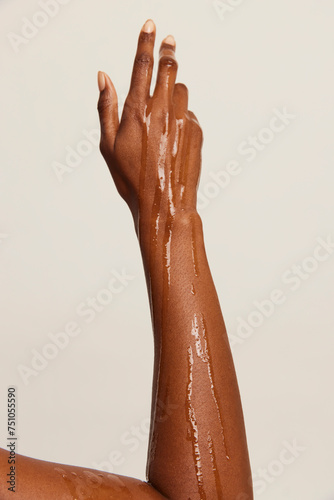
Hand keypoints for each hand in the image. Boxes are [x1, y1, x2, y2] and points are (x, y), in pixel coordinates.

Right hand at [97, 19, 202, 231]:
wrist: (164, 204)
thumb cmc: (131, 179)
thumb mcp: (108, 146)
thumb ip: (106, 107)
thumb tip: (103, 77)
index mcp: (137, 111)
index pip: (143, 65)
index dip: (146, 42)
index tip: (151, 26)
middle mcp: (162, 110)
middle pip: (169, 68)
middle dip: (168, 52)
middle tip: (170, 41)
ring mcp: (183, 120)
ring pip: (181, 90)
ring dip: (173, 90)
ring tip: (163, 110)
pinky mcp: (197, 131)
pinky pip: (188, 113)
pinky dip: (180, 116)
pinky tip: (172, 137)